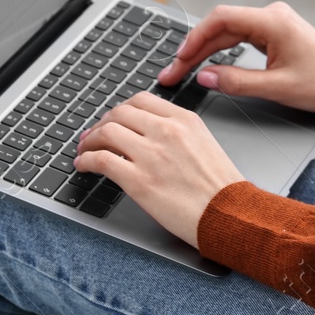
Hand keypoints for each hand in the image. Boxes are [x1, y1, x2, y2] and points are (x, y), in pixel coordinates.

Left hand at [73, 92, 244, 247]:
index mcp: (184, 120)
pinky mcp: (139, 181)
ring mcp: (152, 154)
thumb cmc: (220, 188)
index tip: (112, 120)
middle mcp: (167, 131)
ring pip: (106, 132)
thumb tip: (147, 135)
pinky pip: (102, 161)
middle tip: (93, 135)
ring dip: (89, 141)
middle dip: (101, 124)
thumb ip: (177, 133)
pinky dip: (87, 161)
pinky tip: (84, 166)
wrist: (229, 214)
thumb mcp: (203, 144)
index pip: (141, 100)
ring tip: (85, 150)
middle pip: (120, 113)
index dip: (120, 110)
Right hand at [156, 0, 314, 112]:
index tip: (179, 58)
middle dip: (194, 49)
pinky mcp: (275, 33)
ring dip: (205, 50)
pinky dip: (222, 50)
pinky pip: (240, 37)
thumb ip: (237, 82)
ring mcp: (273, 22)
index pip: (221, 19)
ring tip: (183, 70)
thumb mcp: (277, 88)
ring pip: (228, 31)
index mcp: (273, 21)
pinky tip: (207, 63)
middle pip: (221, 25)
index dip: (195, 37)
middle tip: (172, 72)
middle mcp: (272, 15)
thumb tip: (204, 77)